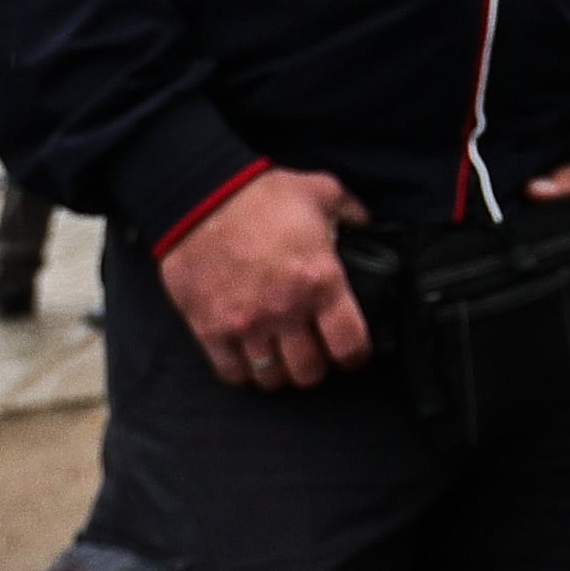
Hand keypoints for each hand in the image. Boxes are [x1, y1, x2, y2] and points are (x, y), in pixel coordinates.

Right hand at [158, 167, 372, 389]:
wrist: (200, 198)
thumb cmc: (262, 195)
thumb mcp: (323, 192)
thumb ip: (353, 214)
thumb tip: (369, 228)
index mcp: (320, 280)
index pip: (349, 344)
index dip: (356, 355)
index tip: (353, 352)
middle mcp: (285, 310)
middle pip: (309, 372)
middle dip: (317, 366)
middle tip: (314, 352)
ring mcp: (245, 324)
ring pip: (272, 378)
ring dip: (281, 371)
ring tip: (282, 356)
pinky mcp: (210, 329)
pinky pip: (232, 373)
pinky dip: (244, 371)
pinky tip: (250, 356)